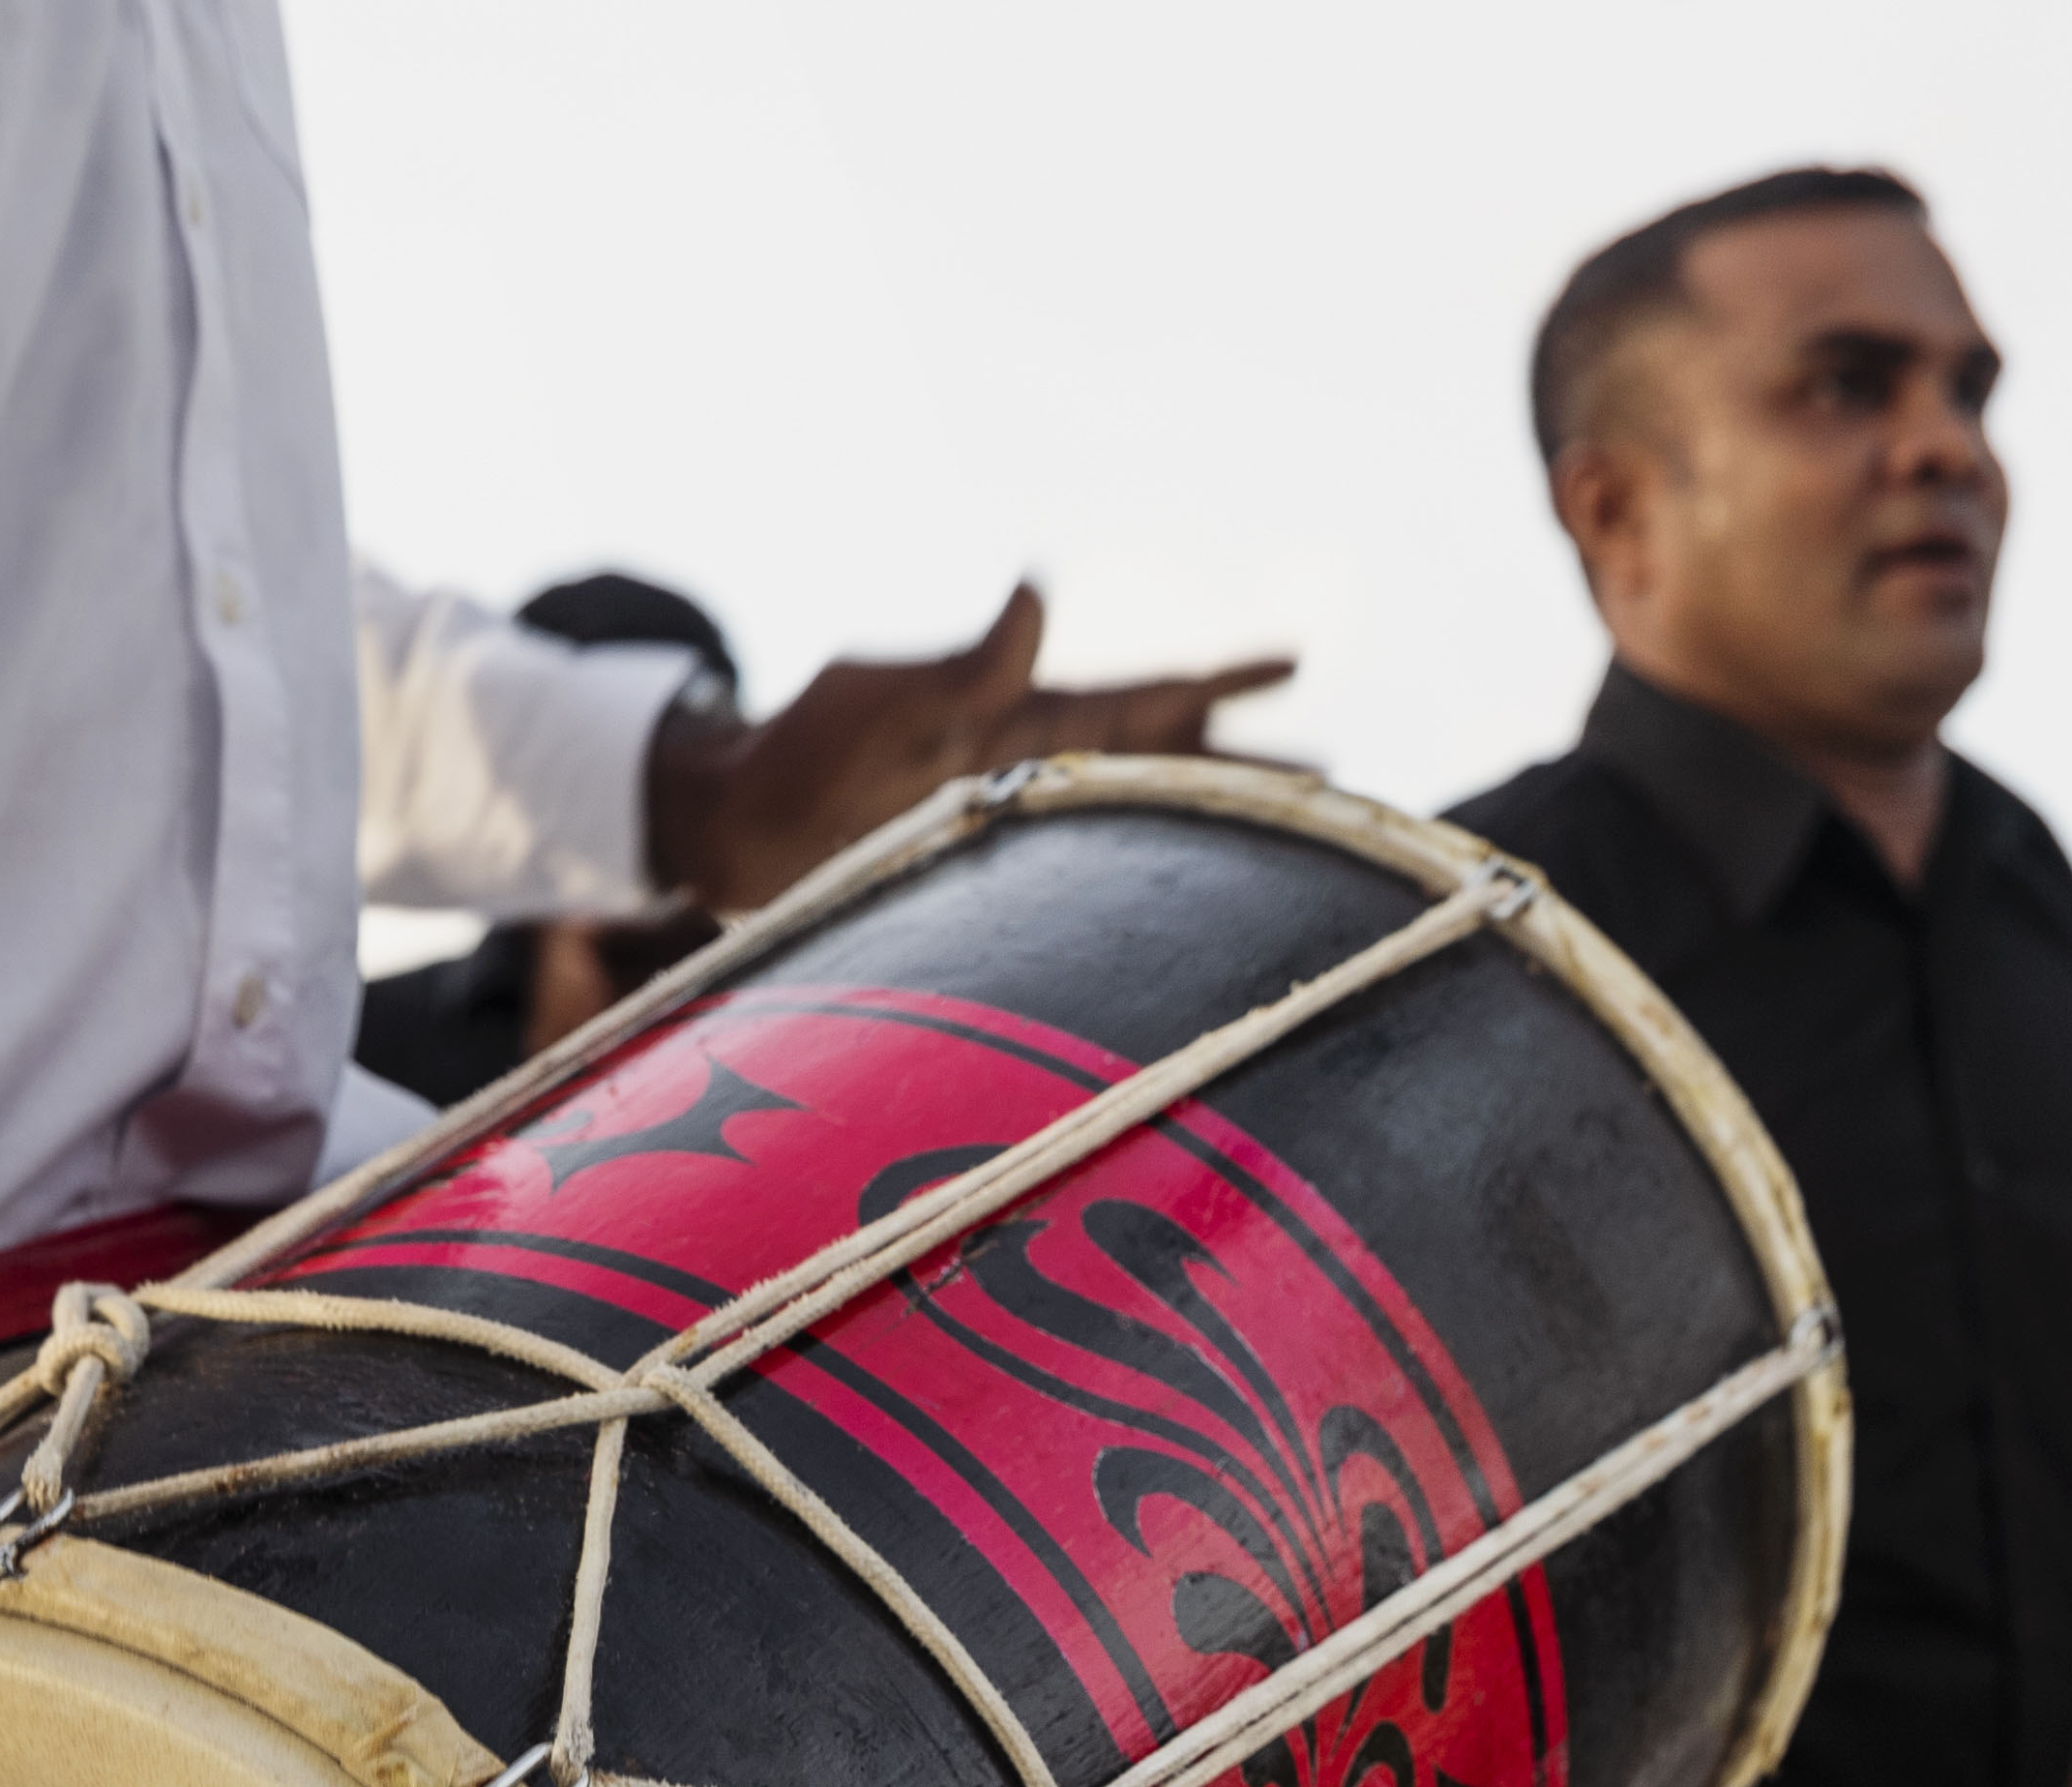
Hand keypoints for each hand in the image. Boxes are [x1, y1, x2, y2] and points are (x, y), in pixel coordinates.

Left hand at [641, 584, 1294, 910]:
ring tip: (1286, 854)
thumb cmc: (798, 752)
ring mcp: (1011, 818)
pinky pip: (1087, 879)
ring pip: (1134, 819)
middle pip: (1163, 761)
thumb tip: (1038, 584)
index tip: (1299, 657)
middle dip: (1247, 769)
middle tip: (1339, 781)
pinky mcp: (983, 874)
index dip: (1222, 679)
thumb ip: (967, 659)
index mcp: (1023, 717)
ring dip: (1203, 830)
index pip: (1144, 696)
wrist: (732, 822)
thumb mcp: (885, 696)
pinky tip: (1174, 916)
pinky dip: (1139, 889)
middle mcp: (1031, 764)